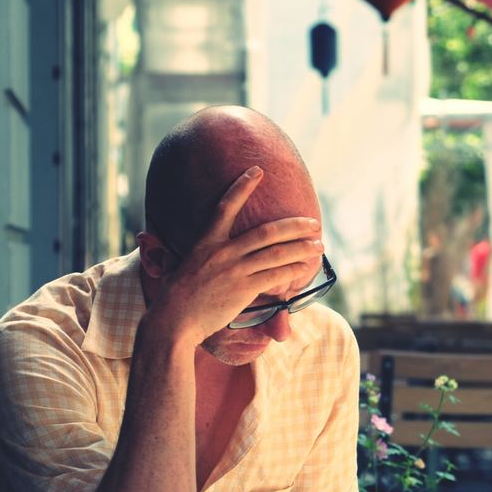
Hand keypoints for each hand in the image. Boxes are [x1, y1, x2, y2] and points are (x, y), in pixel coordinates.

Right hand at [140, 167, 321, 344]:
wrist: (172, 320)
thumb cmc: (175, 298)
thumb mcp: (182, 267)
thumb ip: (198, 257)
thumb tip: (197, 254)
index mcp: (205, 242)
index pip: (225, 207)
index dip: (242, 187)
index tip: (258, 171)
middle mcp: (222, 252)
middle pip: (267, 232)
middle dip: (294, 226)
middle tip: (313, 223)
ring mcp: (234, 270)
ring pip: (276, 253)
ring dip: (301, 248)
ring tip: (318, 246)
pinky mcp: (243, 289)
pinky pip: (275, 276)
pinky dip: (293, 270)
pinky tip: (304, 267)